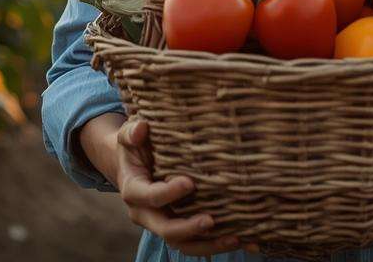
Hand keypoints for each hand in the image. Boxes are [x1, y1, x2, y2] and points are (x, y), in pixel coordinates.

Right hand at [114, 117, 240, 256]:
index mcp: (134, 191)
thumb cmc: (135, 148)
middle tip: (211, 221)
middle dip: (189, 228)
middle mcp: (146, 214)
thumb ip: (133, 132)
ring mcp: (162, 224)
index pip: (149, 197)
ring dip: (209, 244)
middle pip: (166, 229)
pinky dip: (217, 244)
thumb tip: (142, 128)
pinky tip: (243, 240)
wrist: (133, 167)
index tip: (190, 183)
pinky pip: (196, 243)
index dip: (168, 193)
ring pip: (183, 244)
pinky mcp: (179, 229)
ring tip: (235, 239)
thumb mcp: (129, 137)